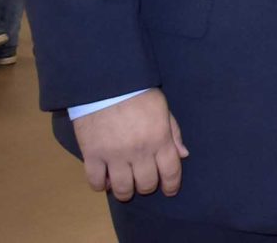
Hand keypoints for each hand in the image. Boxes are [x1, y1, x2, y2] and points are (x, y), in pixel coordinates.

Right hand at [73, 88, 188, 200]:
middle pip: (146, 184)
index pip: (170, 172)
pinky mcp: (92, 154)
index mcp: (159, 138)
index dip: (171, 185)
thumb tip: (183, 155)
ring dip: (125, 192)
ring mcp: (114, 155)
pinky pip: (96, 181)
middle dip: (147, 186)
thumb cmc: (138, 93)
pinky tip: (105, 181)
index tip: (169, 190)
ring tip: (125, 186)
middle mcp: (139, 151)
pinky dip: (101, 186)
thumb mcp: (163, 108)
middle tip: (144, 182)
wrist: (106, 83)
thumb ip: (173, 133)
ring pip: (122, 188)